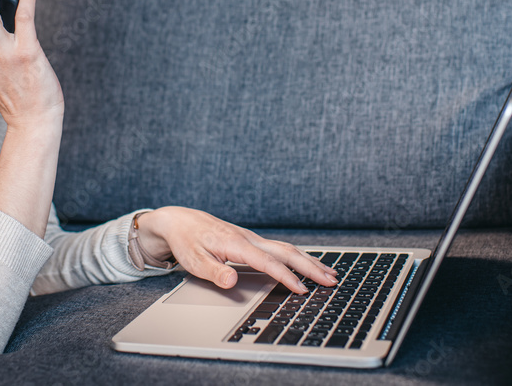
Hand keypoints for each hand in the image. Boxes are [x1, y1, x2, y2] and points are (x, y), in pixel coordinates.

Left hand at [135, 207, 338, 292]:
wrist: (180, 221)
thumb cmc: (186, 241)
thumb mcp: (193, 260)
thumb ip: (213, 272)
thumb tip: (231, 281)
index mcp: (236, 244)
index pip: (268, 262)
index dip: (286, 277)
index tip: (302, 290)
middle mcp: (248, 238)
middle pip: (286, 251)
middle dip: (310, 266)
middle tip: (331, 281)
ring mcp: (251, 238)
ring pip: (286, 248)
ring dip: (308, 261)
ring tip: (329, 273)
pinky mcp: (251, 240)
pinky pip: (279, 248)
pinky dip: (297, 256)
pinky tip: (306, 264)